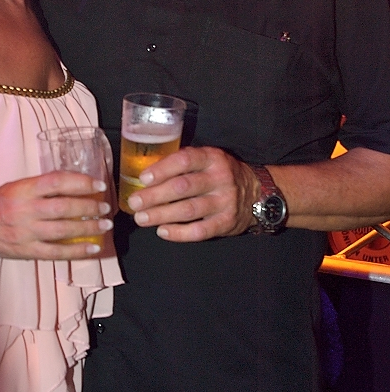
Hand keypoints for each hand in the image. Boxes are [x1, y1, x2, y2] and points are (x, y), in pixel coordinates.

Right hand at [0, 171, 112, 259]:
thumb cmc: (0, 202)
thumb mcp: (18, 186)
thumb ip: (43, 186)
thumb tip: (75, 183)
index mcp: (23, 189)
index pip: (57, 182)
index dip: (81, 182)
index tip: (98, 185)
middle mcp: (26, 210)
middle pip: (63, 208)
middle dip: (89, 207)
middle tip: (105, 207)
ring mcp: (27, 232)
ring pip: (63, 230)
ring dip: (88, 228)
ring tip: (104, 225)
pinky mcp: (28, 251)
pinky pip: (57, 253)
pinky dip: (78, 251)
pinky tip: (93, 248)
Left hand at [126, 146, 257, 241]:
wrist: (257, 194)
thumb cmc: (220, 175)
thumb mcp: (207, 160)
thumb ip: (183, 163)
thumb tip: (145, 174)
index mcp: (212, 158)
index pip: (185, 160)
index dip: (163, 169)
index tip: (143, 178)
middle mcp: (220, 178)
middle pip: (183, 187)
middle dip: (155, 195)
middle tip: (134, 202)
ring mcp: (225, 202)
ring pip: (188, 210)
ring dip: (161, 215)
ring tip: (141, 218)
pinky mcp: (226, 223)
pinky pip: (199, 231)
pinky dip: (178, 233)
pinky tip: (162, 231)